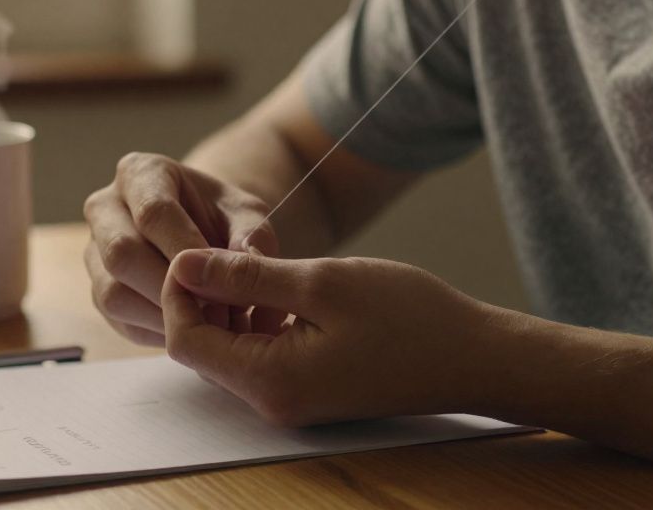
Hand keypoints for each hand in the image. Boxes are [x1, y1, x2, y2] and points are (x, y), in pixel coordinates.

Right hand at [83, 152, 282, 346]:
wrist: (204, 231)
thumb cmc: (224, 217)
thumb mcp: (247, 214)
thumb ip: (252, 234)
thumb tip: (249, 261)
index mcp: (139, 173)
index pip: (153, 212)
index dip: (186, 248)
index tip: (220, 275)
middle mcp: (105, 209)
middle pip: (122, 254)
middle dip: (171, 287)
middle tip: (216, 308)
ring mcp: (95, 252)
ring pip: (113, 293)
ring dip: (164, 316)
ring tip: (208, 323)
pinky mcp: (98, 291)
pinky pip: (119, 320)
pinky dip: (158, 332)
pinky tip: (192, 329)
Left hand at [161, 248, 497, 426]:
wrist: (473, 357)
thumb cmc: (410, 317)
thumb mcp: (322, 282)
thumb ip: (246, 276)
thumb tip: (183, 264)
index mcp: (270, 380)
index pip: (186, 340)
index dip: (179, 291)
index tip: (195, 247)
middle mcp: (273, 403)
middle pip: (203, 349)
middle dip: (201, 298)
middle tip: (221, 247)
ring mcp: (292, 403)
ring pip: (231, 351)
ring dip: (232, 307)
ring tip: (254, 263)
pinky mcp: (309, 392)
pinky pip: (261, 357)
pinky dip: (259, 321)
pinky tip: (283, 289)